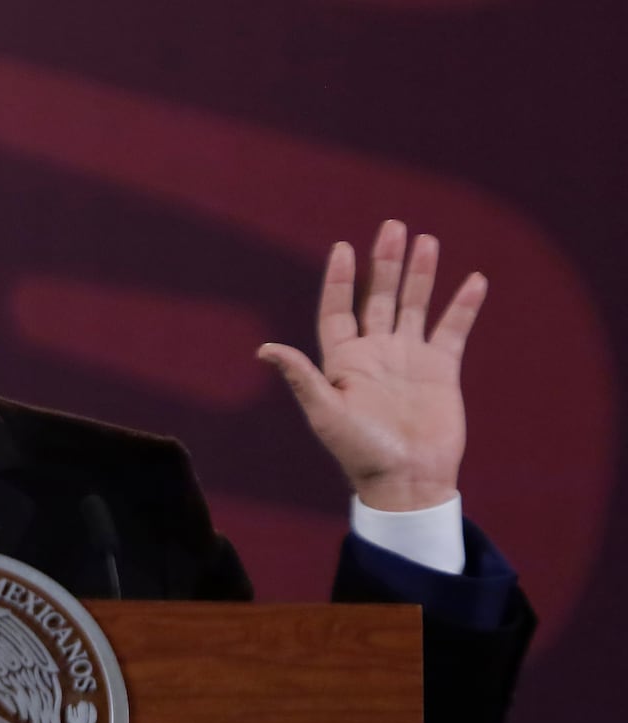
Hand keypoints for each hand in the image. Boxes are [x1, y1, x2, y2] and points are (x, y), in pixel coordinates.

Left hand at [257, 220, 486, 511]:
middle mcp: (375, 353)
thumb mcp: (325, 413)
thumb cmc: (360, 452)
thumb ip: (301, 377)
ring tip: (426, 239)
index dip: (338, 280)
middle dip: (384, 263)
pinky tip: (474, 279)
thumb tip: (265, 348)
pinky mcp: (441, 370)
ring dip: (420, 274)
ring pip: (414, 305)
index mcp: (343, 361)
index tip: (342, 248)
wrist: (407, 480)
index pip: (337, 309)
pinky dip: (463, 305)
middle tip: (392, 226)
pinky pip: (453, 329)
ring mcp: (409, 358)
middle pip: (378, 297)